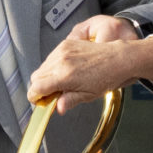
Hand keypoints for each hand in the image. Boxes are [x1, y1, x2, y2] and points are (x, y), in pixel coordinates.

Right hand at [27, 19, 152, 112]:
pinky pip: (51, 57)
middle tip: (50, 95)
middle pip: (36, 77)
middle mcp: (60, 61)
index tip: (38, 101)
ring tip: (60, 83)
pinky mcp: (66, 43)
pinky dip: (53, 66)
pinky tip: (65, 72)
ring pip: (42, 67)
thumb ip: (69, 100)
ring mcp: (62, 50)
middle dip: (39, 87)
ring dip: (46, 76)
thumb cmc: (107, 77)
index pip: (37, 88)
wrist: (119, 57)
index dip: (34, 96)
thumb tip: (58, 108)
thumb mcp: (88, 94)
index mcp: (64, 76)